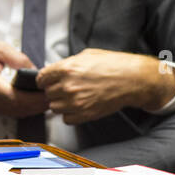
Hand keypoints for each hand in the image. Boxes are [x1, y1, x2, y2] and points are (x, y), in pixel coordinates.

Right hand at [0, 39, 51, 118]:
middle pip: (21, 110)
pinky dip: (24, 109)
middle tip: (54, 96)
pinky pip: (11, 112)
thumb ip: (19, 58)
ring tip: (46, 99)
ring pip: (17, 114)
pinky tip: (32, 102)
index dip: (38, 98)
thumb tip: (35, 68)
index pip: (21, 99)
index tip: (50, 92)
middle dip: (39, 105)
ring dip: (33, 109)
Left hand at [37, 48, 174, 123]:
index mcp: (66, 68)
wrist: (133, 79)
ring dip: (62, 103)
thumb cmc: (113, 65)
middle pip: (48, 93)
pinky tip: (80, 106)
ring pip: (54, 107)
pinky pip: (66, 119)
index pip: (41, 79)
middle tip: (67, 88)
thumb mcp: (86, 55)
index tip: (48, 82)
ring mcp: (75, 102)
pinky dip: (70, 114)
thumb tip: (54, 70)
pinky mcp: (84, 114)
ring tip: (75, 97)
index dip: (45, 80)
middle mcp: (68, 86)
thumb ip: (67, 64)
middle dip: (55, 91)